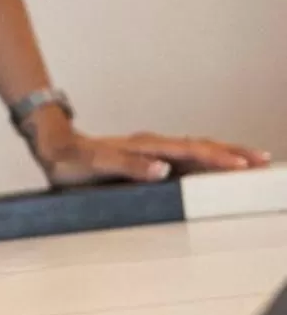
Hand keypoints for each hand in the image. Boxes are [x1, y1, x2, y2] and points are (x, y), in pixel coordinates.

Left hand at [26, 108, 270, 187]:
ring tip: (249, 161)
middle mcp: (153, 145)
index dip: (219, 158)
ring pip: (196, 149)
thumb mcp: (95, 165)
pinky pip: (184, 157)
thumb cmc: (71, 159)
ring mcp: (151, 150)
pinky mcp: (147, 158)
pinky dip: (205, 160)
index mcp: (147, 146)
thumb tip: (162, 169)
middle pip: (202, 146)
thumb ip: (128, 167)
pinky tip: (212, 167)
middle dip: (233, 153)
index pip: (192, 151)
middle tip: (262, 160)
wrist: (52, 147)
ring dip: (222, 154)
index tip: (244, 165)